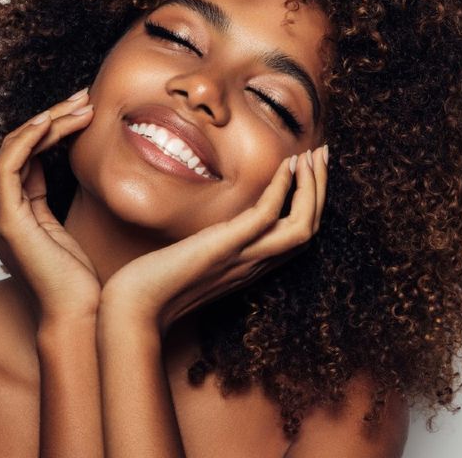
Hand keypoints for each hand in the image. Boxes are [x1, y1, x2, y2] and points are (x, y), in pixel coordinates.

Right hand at [0, 88, 99, 323]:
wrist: (77, 312)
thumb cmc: (73, 276)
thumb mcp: (57, 222)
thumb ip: (42, 192)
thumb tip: (47, 158)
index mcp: (3, 209)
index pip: (20, 153)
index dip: (49, 126)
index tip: (83, 108)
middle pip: (15, 145)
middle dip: (52, 116)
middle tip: (85, 97)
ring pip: (13, 148)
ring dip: (49, 121)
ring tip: (83, 106)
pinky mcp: (5, 219)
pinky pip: (10, 164)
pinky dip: (30, 138)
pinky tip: (55, 122)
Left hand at [101, 146, 328, 334]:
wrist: (137, 306)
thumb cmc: (159, 281)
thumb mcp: (200, 258)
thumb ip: (218, 244)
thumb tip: (218, 226)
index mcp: (253, 265)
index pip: (299, 234)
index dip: (313, 201)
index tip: (312, 168)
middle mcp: (256, 264)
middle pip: (310, 229)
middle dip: (321, 188)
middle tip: (324, 154)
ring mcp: (243, 257)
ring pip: (302, 227)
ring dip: (313, 188)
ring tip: (312, 156)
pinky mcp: (225, 247)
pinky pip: (266, 218)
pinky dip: (281, 190)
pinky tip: (285, 166)